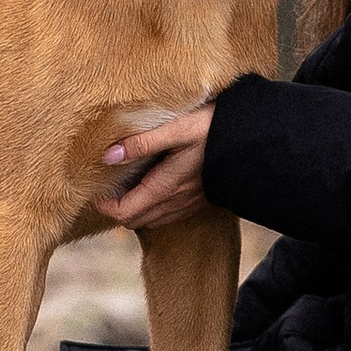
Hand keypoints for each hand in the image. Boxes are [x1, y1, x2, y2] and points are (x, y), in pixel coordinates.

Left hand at [98, 106, 214, 231]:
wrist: (253, 142)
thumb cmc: (213, 130)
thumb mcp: (176, 130)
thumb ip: (142, 143)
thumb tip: (108, 156)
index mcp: (164, 188)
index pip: (123, 213)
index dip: (104, 205)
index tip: (97, 187)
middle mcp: (174, 202)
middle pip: (134, 220)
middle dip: (116, 207)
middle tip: (107, 184)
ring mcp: (187, 204)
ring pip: (150, 218)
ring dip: (134, 207)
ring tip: (126, 182)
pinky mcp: (197, 199)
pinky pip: (167, 213)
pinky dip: (151, 205)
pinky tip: (152, 182)